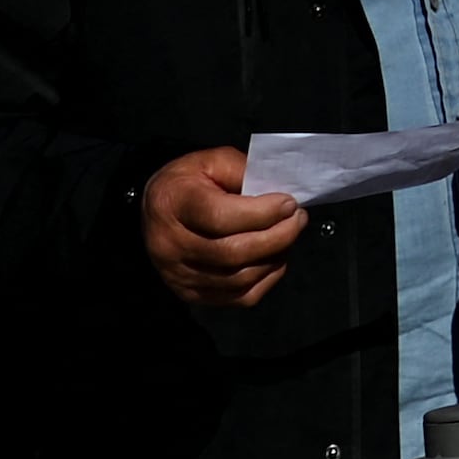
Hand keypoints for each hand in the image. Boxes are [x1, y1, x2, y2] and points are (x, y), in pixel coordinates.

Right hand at [142, 146, 307, 310]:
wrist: (159, 208)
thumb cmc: (190, 181)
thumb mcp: (214, 161)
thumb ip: (245, 172)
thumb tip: (281, 193)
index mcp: (173, 204)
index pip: (220, 217)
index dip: (262, 212)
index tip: (290, 203)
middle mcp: (169, 245)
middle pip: (232, 253)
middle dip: (278, 237)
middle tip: (299, 219)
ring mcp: (178, 274)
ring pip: (238, 279)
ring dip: (274, 258)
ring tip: (289, 236)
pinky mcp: (190, 293)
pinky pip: (238, 298)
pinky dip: (266, 280)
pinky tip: (275, 258)